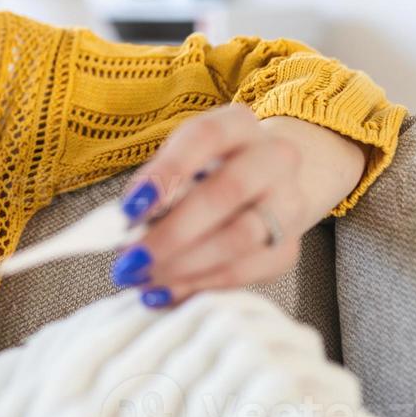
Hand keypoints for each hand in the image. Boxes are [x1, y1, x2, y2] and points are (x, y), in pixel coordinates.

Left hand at [108, 103, 366, 307]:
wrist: (268, 183)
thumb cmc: (208, 169)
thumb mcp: (181, 160)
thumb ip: (156, 185)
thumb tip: (127, 226)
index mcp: (238, 125)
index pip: (204, 138)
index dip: (166, 173)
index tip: (129, 211)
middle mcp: (274, 158)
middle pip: (226, 192)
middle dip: (172, 232)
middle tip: (131, 260)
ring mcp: (288, 203)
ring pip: (240, 237)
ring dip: (186, 265)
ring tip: (145, 280)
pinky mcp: (288, 248)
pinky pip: (247, 272)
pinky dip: (202, 285)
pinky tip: (168, 291)